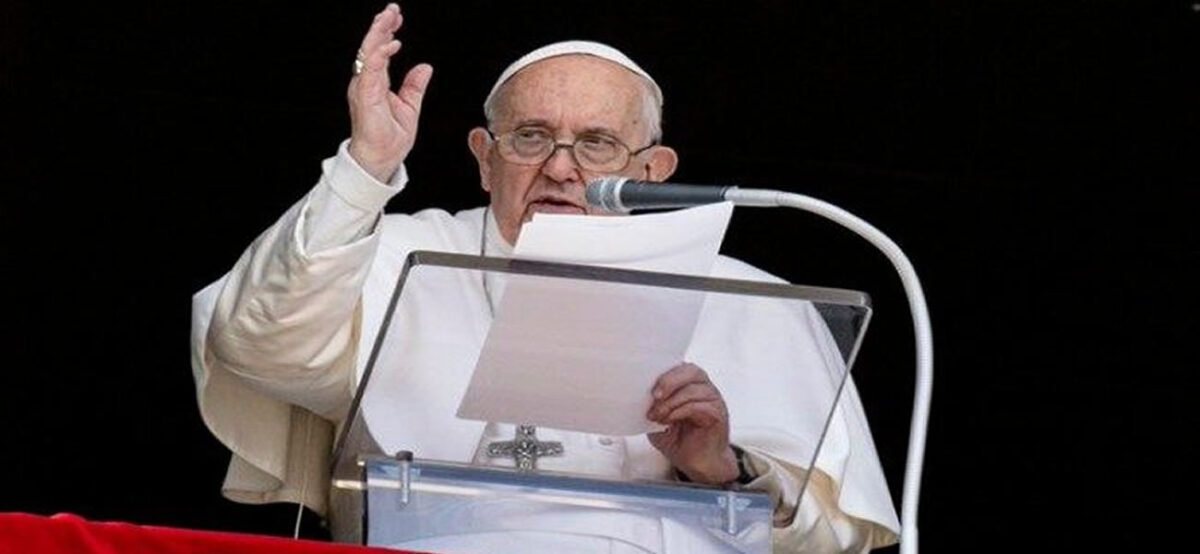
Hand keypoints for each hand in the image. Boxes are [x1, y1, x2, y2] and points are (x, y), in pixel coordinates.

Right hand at [346, 3, 433, 181]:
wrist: (381, 160)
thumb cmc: (389, 139)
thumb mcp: (410, 108)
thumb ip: (414, 86)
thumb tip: (424, 68)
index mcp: (375, 83)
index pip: (380, 51)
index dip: (387, 33)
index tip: (396, 18)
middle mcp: (366, 82)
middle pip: (371, 46)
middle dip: (381, 25)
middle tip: (392, 9)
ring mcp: (364, 87)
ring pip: (368, 52)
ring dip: (378, 32)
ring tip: (388, 16)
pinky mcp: (365, 95)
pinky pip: (372, 69)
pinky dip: (381, 54)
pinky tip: (392, 43)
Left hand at [646, 363, 738, 484]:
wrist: (697, 463)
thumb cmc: (679, 440)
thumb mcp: (658, 419)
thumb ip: (653, 405)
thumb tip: (638, 394)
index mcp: (690, 384)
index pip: (681, 366)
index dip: (664, 372)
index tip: (648, 386)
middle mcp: (704, 388)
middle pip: (691, 371)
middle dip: (669, 381)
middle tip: (655, 396)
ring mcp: (713, 399)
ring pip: (693, 389)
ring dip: (671, 402)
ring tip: (659, 416)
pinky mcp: (718, 413)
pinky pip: (699, 405)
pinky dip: (680, 411)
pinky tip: (670, 420)